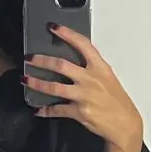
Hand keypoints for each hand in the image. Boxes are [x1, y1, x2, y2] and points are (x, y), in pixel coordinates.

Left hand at [23, 23, 142, 150]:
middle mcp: (91, 79)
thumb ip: (92, 69)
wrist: (125, 124)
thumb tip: (73, 63)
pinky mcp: (79, 112)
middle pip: (61, 65)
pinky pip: (57, 110)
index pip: (83, 45)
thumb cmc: (117, 102)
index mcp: (100, 68)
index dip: (67, 34)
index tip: (54, 27)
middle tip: (29, 58)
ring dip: (37, 83)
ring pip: (54, 87)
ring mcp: (84, 96)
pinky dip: (46, 110)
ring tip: (25, 80)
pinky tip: (38, 110)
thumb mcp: (108, 79)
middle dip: (42, 60)